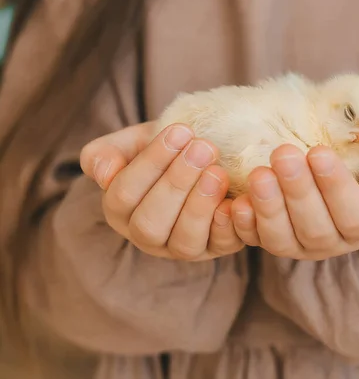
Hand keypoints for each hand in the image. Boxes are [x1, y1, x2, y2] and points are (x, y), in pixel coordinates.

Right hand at [80, 122, 243, 260]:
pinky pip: (220, 246)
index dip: (151, 162)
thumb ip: (107, 153)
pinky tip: (234, 202)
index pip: (124, 193)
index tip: (180, 130)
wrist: (204, 155)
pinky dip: (227, 227)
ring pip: (184, 241)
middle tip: (203, 148)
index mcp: (119, 210)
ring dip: (200, 206)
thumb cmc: (166, 148)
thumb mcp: (133, 142)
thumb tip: (103, 172)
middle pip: (151, 222)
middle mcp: (146, 236)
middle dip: (177, 183)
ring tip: (218, 172)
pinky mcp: (216, 249)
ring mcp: (181, 247)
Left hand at [231, 144, 358, 259]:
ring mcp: (297, 247)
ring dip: (269, 207)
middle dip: (298, 190)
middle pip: (315, 228)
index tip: (318, 153)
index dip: (336, 187)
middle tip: (284, 154)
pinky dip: (245, 224)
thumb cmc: (356, 157)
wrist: (325, 157)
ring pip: (282, 239)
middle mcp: (331, 243)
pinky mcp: (266, 241)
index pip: (354, 217)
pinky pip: (253, 240)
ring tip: (259, 174)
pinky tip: (239, 202)